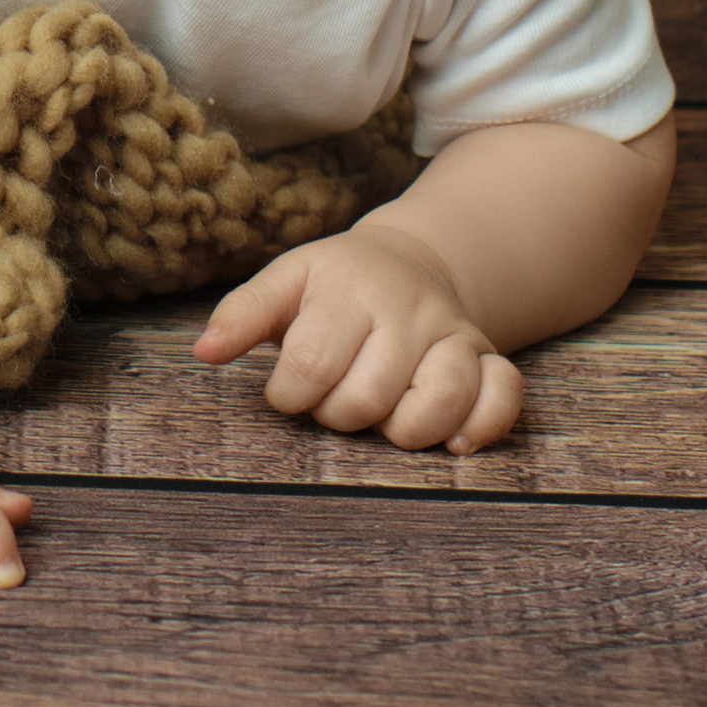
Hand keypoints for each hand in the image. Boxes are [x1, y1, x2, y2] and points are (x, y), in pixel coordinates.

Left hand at [195, 225, 524, 451]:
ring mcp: (452, 333)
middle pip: (368, 395)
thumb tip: (203, 353)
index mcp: (346, 288)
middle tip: (335, 401)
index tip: (290, 391)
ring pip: (440, 397)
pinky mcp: (489, 355)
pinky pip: (503, 394)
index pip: (311, 362)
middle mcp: (404, 309)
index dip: (291, 394)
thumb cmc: (334, 284)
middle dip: (340, 416)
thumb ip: (243, 314)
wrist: (410, 261)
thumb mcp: (286, 281)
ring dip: (405, 430)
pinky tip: (453, 444)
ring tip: (385, 423)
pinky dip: (481, 426)